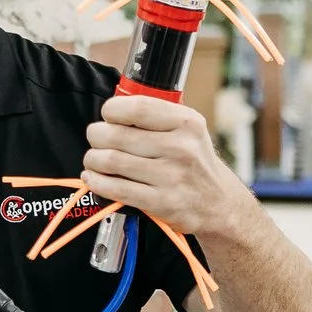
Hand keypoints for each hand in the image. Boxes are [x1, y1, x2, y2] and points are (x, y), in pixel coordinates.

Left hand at [82, 95, 249, 238]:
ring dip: (93, 159)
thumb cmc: (196, 163)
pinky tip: (93, 178)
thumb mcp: (189, 130)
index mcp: (187, 123)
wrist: (219, 204)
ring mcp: (171, 177)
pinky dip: (97, 182)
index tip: (107, 116)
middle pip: (117, 135)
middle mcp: (181, 148)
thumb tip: (114, 110)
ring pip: (112, 161)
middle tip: (95, 138)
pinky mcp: (161, 203)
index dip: (112, 110)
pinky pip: (117, 189)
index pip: (137, 108)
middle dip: (96, 135)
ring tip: (94, 159)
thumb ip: (157, 116)